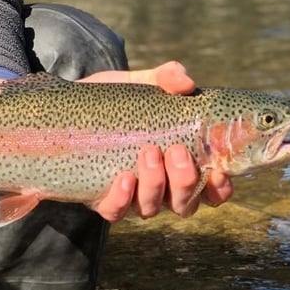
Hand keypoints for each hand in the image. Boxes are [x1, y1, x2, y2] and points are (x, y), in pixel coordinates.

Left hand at [83, 60, 232, 221]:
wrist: (68, 106)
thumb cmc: (117, 99)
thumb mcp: (142, 83)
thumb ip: (166, 78)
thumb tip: (185, 82)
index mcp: (180, 164)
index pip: (212, 190)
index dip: (221, 188)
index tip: (219, 171)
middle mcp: (160, 187)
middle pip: (186, 204)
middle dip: (186, 182)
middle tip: (177, 151)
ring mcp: (130, 195)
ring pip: (152, 209)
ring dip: (155, 184)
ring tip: (148, 152)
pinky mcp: (100, 197)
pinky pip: (115, 211)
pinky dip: (122, 199)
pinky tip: (123, 178)